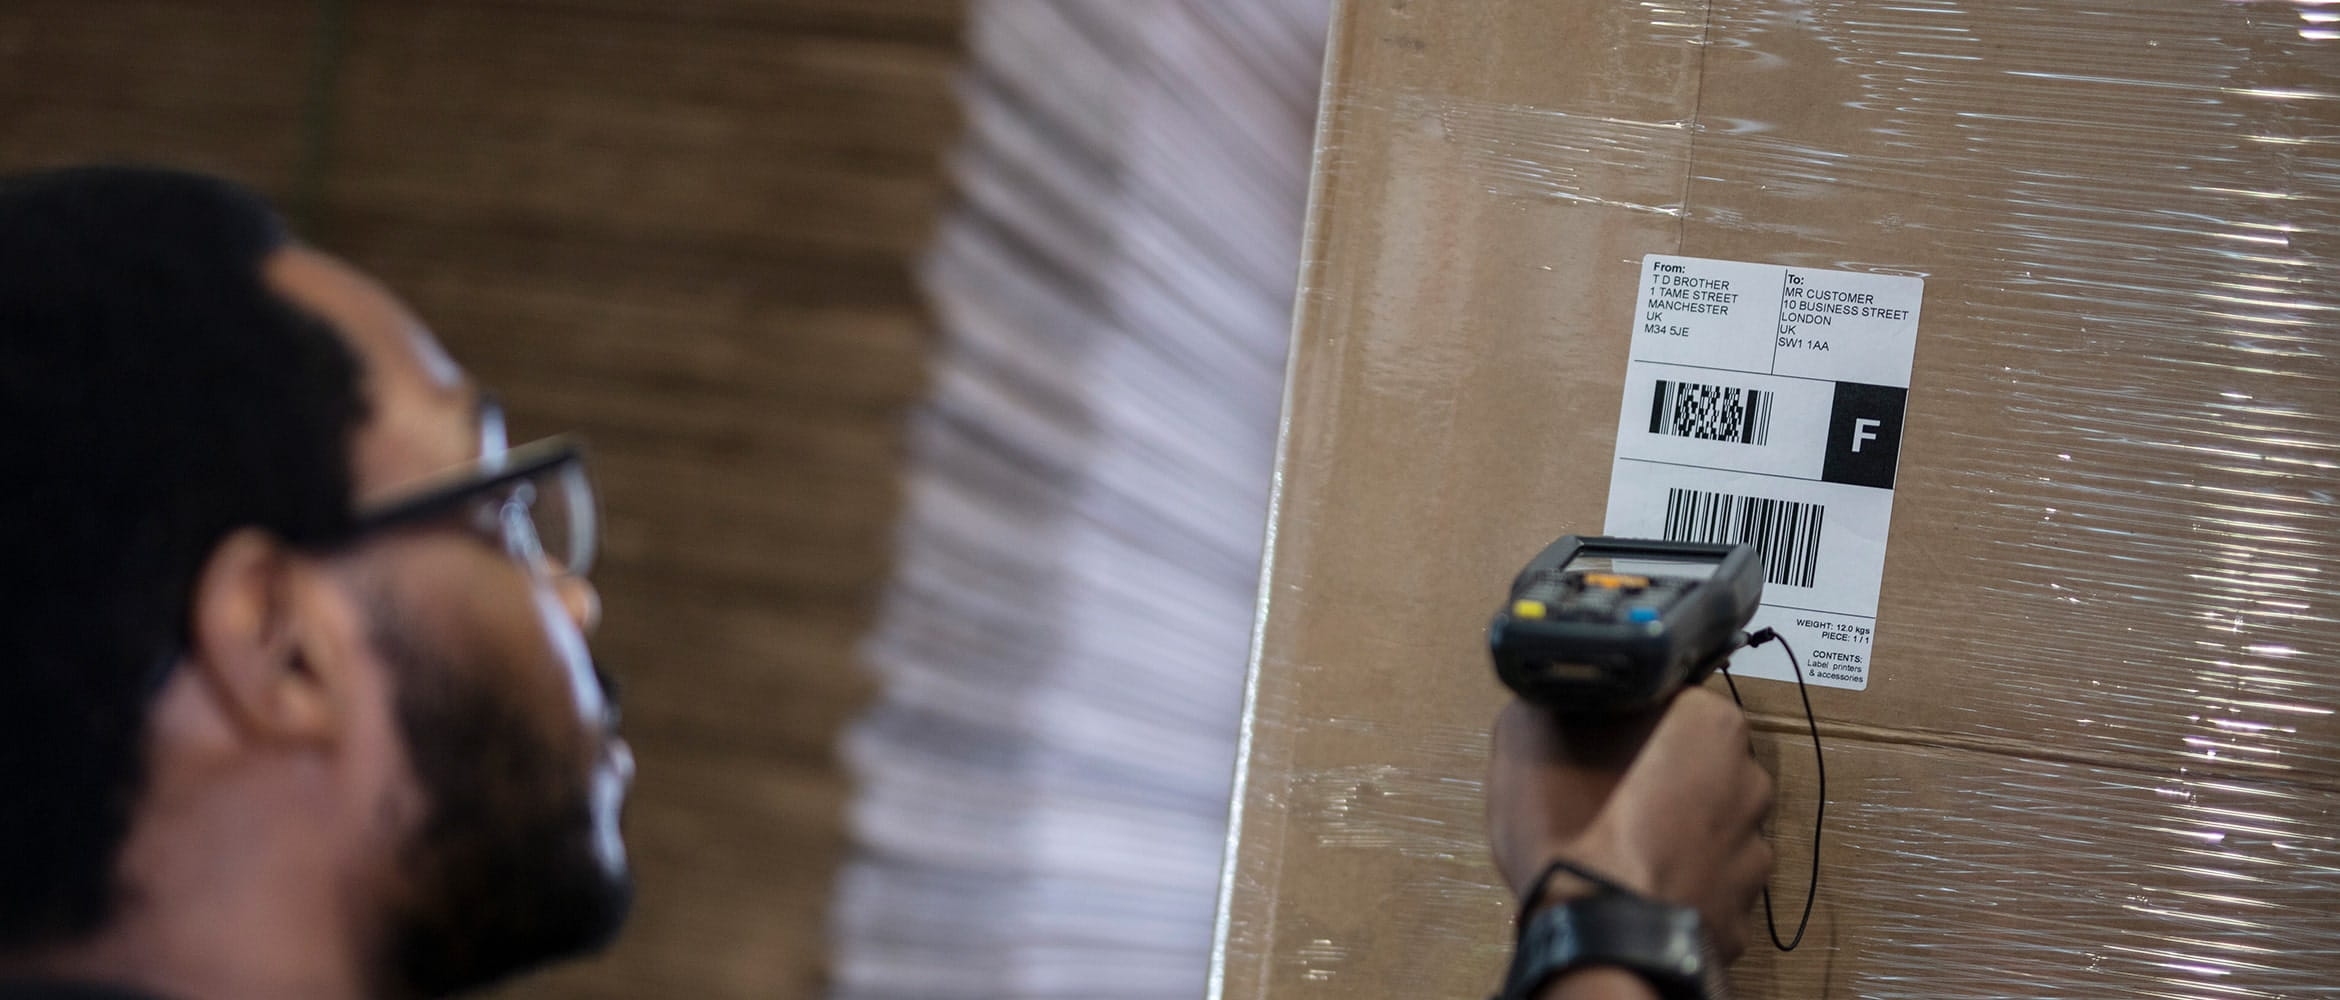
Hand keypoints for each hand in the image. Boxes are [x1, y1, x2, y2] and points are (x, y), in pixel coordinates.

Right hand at [1487, 686, 1774, 960]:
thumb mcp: (1527, 736)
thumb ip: (1553, 702)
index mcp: (1711, 723)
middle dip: (1658, 773)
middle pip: (1694, 762)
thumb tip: (1555, 697)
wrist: (1598, 936)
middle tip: (1599, 794)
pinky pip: (1703, 885)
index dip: (1624, 719)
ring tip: (1616, 851)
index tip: (1591, 739)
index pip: (1669, 700)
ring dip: (1672, 833)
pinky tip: (1636, 892)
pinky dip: (1676, 885)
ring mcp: (1753, 853)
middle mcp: (1750, 779)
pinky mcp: (1741, 914)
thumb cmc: (1570, 823)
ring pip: (1705, 827)